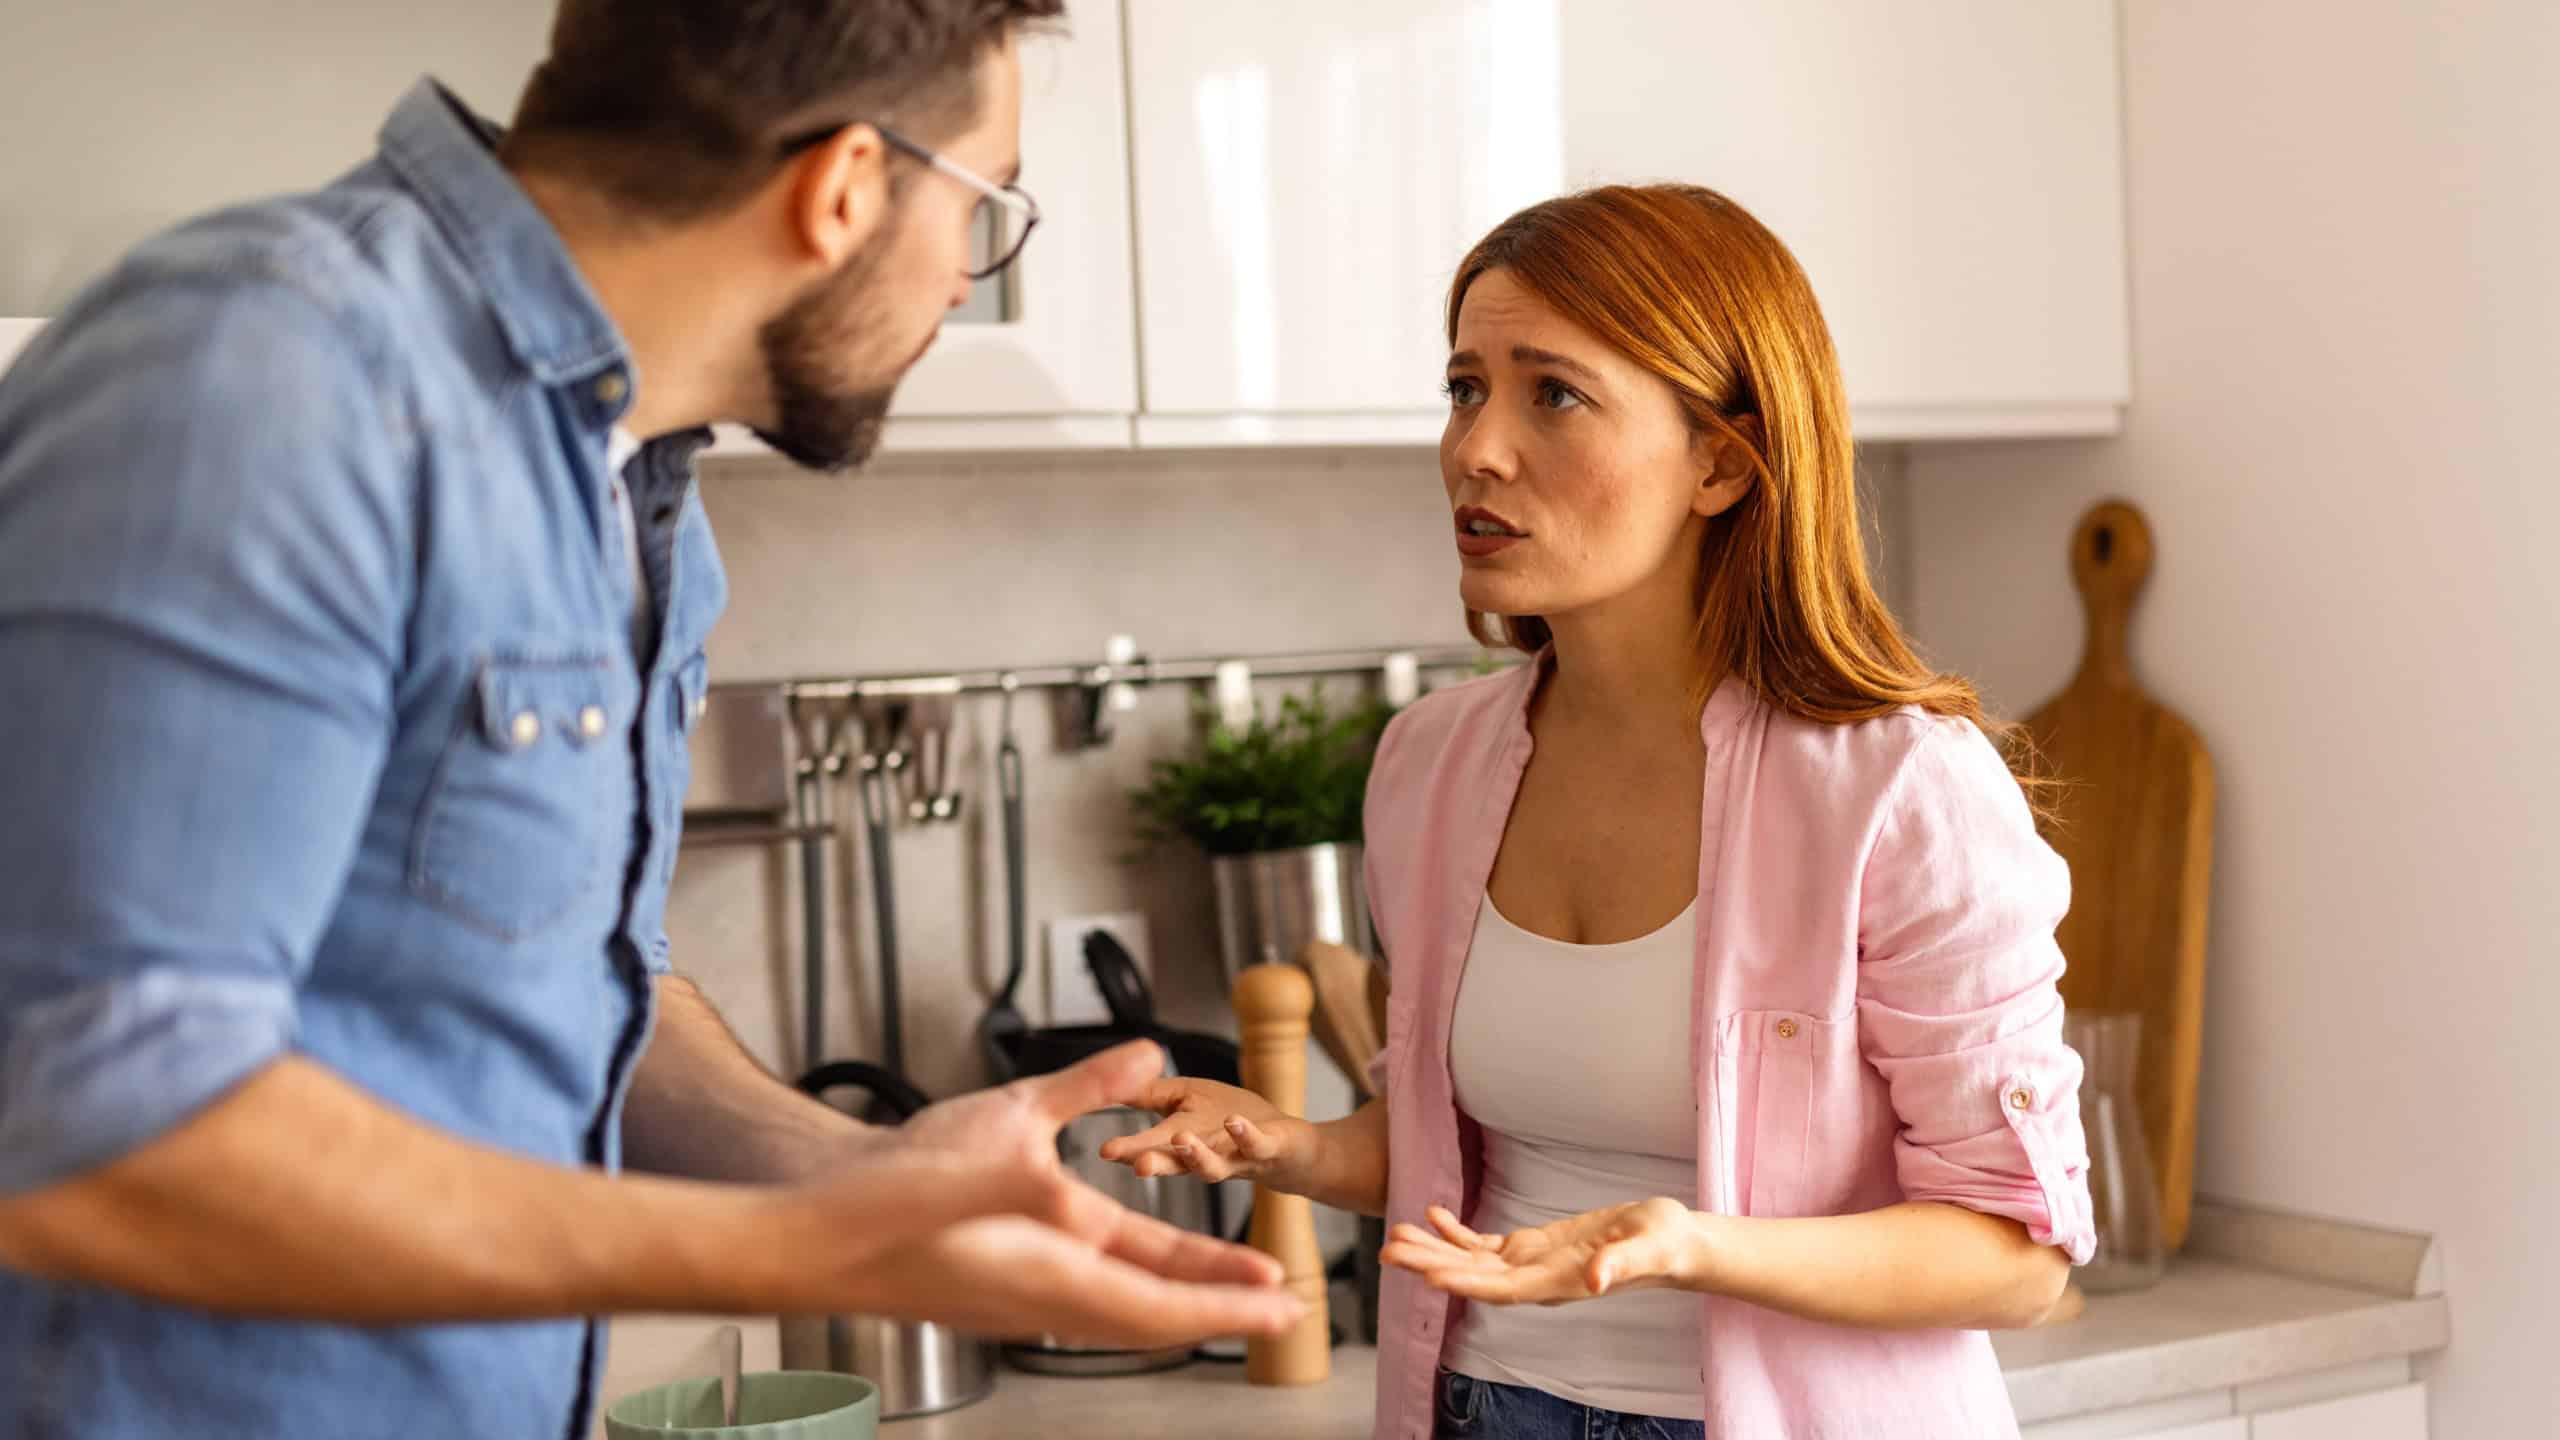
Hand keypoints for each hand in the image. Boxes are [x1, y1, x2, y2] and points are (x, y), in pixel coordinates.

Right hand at [777, 1041, 1301, 1345]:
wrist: (816, 1232)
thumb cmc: (897, 1195)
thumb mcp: (1006, 1120)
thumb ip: (1086, 1088)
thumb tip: (1151, 1055)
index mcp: (1062, 1269)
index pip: (1170, 1297)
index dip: (1231, 1299)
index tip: (1283, 1302)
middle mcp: (1048, 1297)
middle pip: (1154, 1309)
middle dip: (1220, 1303)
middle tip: (1281, 1303)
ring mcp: (1022, 1297)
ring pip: (1119, 1303)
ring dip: (1178, 1291)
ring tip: (1224, 1280)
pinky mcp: (998, 1282)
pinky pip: (1084, 1294)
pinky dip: (1128, 1282)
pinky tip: (1133, 1264)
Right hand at [1096, 1076, 1318, 1190]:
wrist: (1290, 1148)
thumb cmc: (1234, 1124)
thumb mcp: (1185, 1102)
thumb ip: (1150, 1094)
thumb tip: (1110, 1082)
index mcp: (1181, 1147)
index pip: (1151, 1149)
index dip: (1128, 1151)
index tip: (1104, 1153)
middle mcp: (1205, 1157)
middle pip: (1175, 1164)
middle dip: (1154, 1163)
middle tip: (1136, 1165)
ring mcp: (1236, 1155)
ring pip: (1213, 1165)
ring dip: (1196, 1154)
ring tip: (1180, 1139)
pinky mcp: (1267, 1147)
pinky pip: (1255, 1144)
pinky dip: (1245, 1135)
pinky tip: (1234, 1123)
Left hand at [1380, 1199, 1704, 1306]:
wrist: (1669, 1243)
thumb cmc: (1662, 1245)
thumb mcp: (1646, 1249)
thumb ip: (1619, 1266)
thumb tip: (1593, 1280)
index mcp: (1558, 1284)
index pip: (1502, 1289)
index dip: (1464, 1283)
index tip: (1428, 1275)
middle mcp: (1536, 1281)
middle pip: (1474, 1277)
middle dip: (1430, 1264)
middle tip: (1387, 1251)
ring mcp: (1531, 1265)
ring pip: (1471, 1262)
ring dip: (1433, 1249)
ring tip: (1396, 1234)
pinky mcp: (1532, 1247)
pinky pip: (1486, 1245)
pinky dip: (1457, 1233)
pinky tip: (1433, 1215)